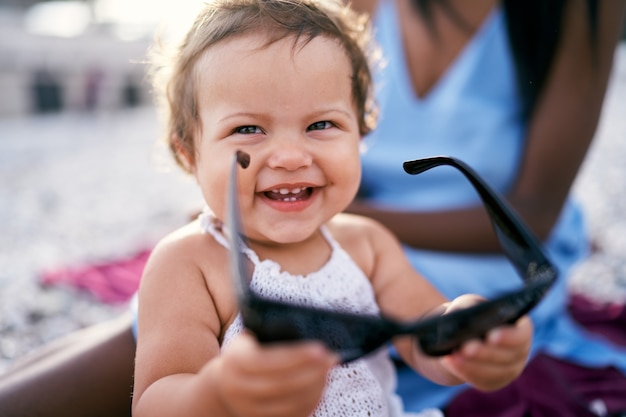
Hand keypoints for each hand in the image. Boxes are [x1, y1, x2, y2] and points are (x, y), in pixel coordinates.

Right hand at [216, 332, 338, 416]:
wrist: (226, 385)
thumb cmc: (247, 354)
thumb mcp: (250, 340)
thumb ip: (271, 335)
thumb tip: (309, 331)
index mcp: (235, 362)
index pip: (269, 360)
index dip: (296, 356)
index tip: (320, 348)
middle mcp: (237, 389)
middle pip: (282, 384)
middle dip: (311, 372)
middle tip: (331, 359)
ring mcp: (248, 410)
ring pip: (289, 404)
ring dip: (315, 387)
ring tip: (328, 371)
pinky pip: (291, 416)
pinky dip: (310, 401)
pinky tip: (320, 386)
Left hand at [440, 294, 532, 390]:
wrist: (461, 336)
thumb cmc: (471, 315)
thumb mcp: (471, 305)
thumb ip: (471, 309)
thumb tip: (467, 322)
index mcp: (521, 328)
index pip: (521, 334)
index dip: (508, 337)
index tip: (491, 336)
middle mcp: (520, 352)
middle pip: (506, 356)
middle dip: (484, 352)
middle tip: (466, 347)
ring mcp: (509, 370)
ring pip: (493, 372)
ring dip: (472, 364)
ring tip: (454, 356)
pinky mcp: (492, 382)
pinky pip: (480, 380)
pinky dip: (464, 371)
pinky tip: (450, 362)